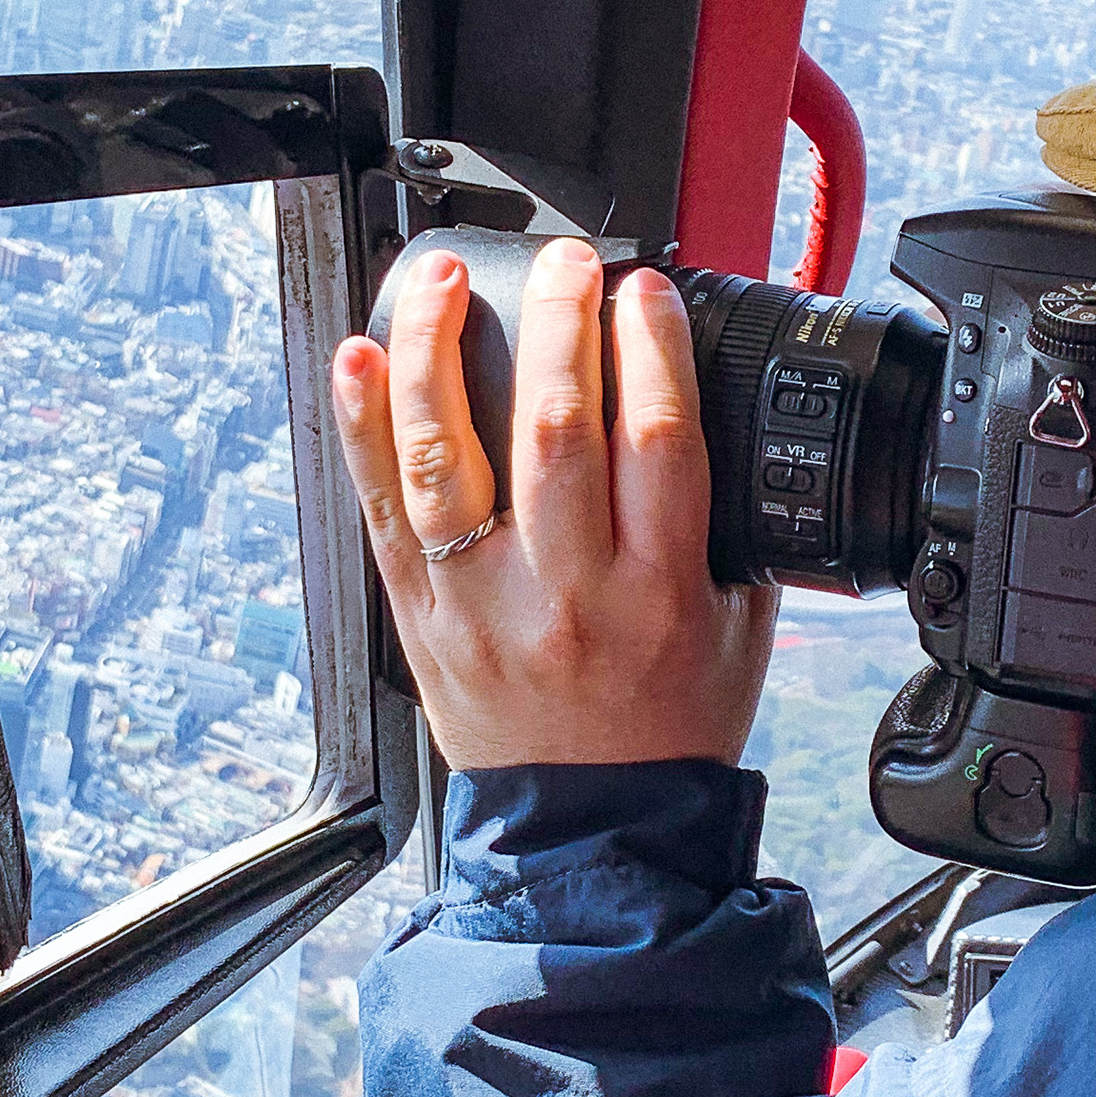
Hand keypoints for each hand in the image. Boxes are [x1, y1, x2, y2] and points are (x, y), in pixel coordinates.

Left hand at [330, 237, 775, 770]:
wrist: (593, 830)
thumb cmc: (668, 726)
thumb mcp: (739, 626)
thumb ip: (727, 524)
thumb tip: (707, 405)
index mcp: (659, 590)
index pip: (659, 442)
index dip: (652, 349)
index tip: (646, 292)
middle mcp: (566, 593)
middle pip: (555, 429)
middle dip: (559, 323)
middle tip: (565, 266)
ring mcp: (480, 602)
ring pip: (447, 453)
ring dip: (439, 350)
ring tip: (443, 280)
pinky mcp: (418, 612)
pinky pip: (379, 505)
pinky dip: (360, 424)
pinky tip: (357, 356)